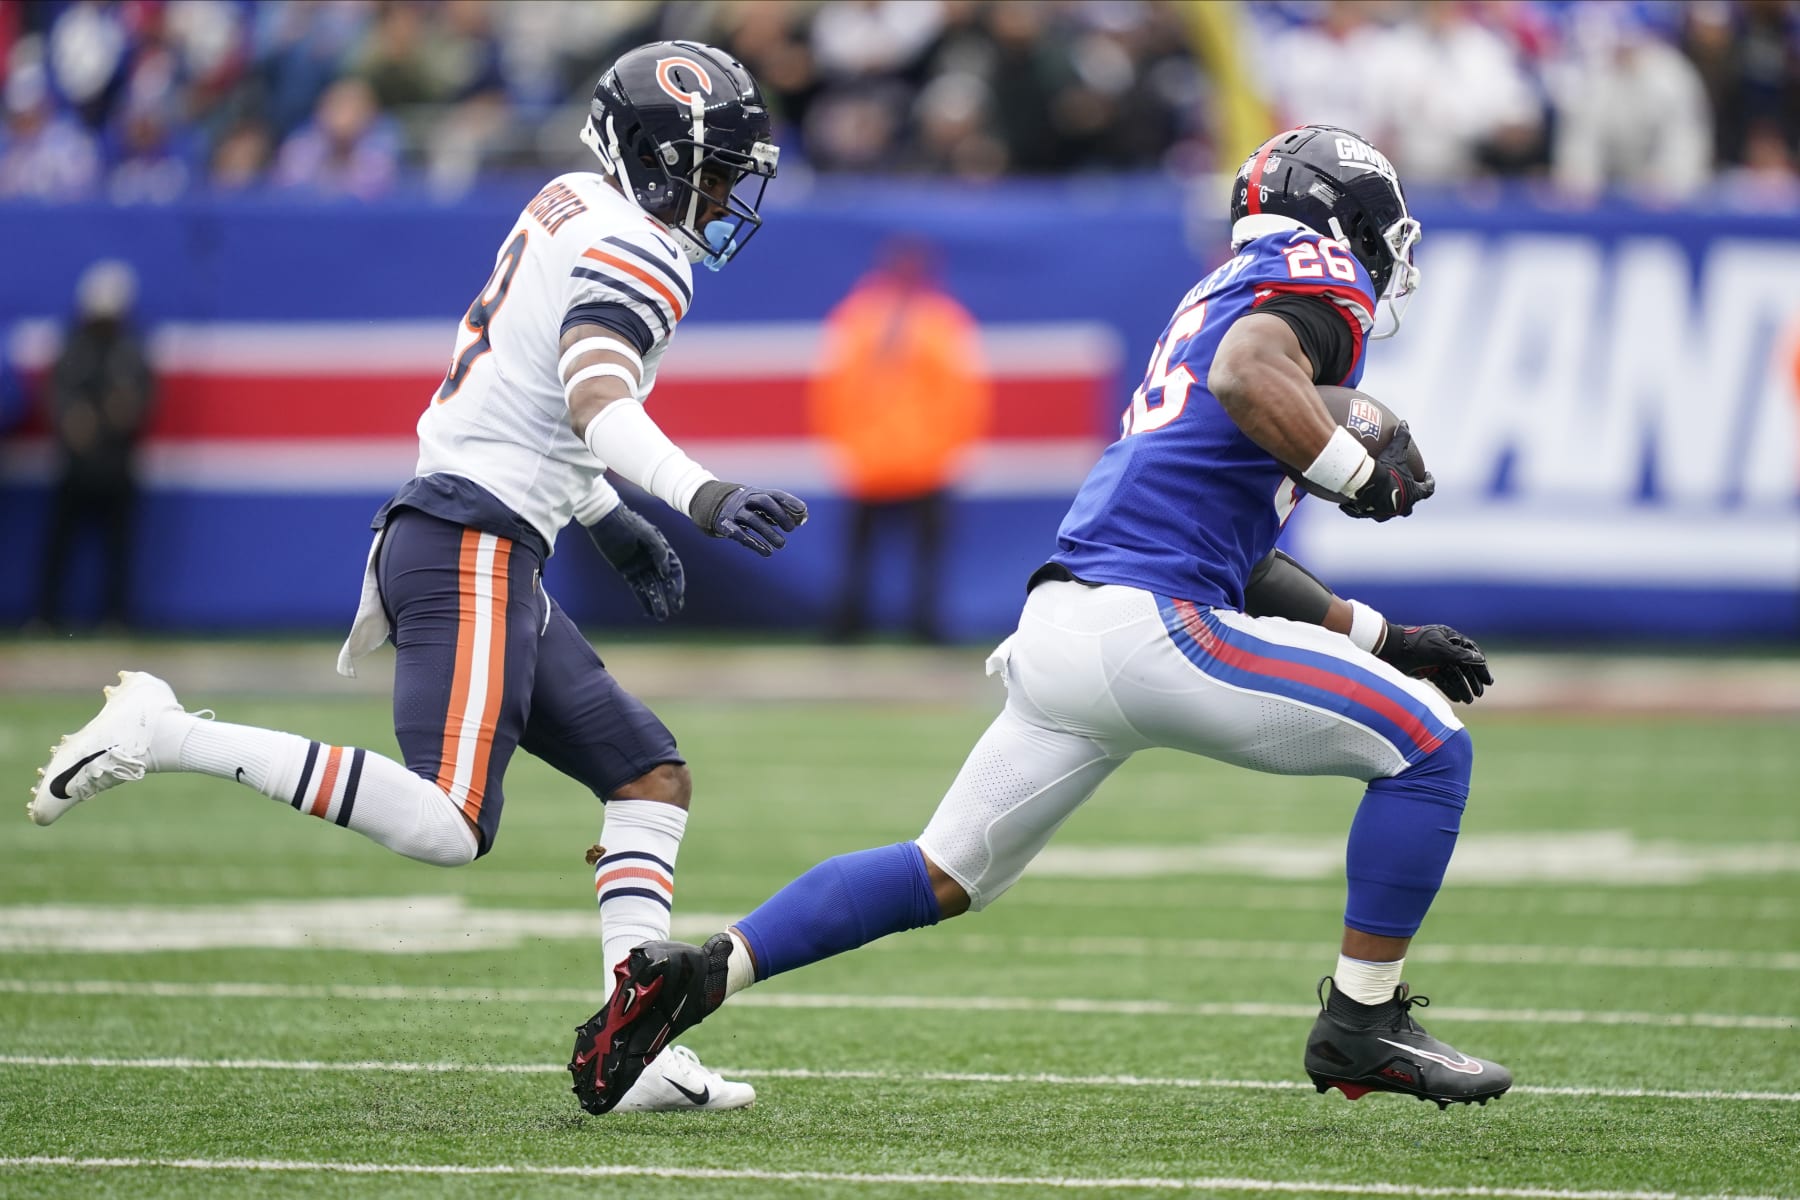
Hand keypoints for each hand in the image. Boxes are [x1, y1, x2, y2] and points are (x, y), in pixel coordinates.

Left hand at [585, 505, 684, 620]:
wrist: (605, 520)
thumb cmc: (627, 523)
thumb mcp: (647, 535)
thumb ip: (659, 552)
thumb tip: (666, 573)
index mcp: (661, 548)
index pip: (674, 569)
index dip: (677, 583)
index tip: (678, 596)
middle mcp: (653, 559)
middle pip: (664, 581)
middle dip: (670, 596)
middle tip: (675, 609)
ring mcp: (640, 566)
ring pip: (651, 587)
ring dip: (657, 601)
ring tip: (662, 616)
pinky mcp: (627, 571)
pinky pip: (637, 588)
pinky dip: (644, 599)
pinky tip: (649, 611)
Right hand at [689, 480, 807, 556]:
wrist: (711, 505)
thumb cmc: (746, 507)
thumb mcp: (762, 506)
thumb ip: (782, 511)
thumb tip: (803, 519)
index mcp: (756, 492)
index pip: (775, 494)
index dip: (789, 501)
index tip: (803, 511)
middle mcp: (745, 499)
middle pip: (763, 502)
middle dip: (779, 514)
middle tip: (791, 529)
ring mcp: (734, 512)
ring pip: (753, 520)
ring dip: (769, 533)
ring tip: (782, 545)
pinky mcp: (725, 525)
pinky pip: (740, 534)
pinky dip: (754, 543)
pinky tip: (767, 552)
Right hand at [1340, 422, 1433, 520]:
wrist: (1366, 487)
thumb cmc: (1387, 471)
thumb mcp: (1396, 452)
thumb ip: (1402, 438)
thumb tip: (1404, 424)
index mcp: (1413, 494)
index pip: (1427, 490)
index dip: (1429, 482)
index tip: (1428, 476)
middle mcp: (1402, 507)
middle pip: (1409, 507)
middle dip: (1408, 500)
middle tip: (1404, 491)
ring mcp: (1386, 513)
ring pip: (1388, 512)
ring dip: (1385, 506)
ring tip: (1379, 498)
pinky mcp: (1369, 515)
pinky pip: (1366, 513)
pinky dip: (1363, 508)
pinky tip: (1356, 504)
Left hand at [1378, 623, 1492, 703]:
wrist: (1390, 650)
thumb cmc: (1415, 646)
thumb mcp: (1440, 650)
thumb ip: (1460, 655)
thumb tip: (1480, 659)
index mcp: (1449, 638)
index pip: (1470, 653)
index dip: (1480, 667)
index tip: (1487, 681)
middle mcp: (1444, 648)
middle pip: (1463, 666)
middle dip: (1472, 680)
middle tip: (1480, 693)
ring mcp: (1435, 659)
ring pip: (1453, 675)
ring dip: (1462, 687)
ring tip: (1469, 700)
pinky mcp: (1426, 669)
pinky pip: (1442, 680)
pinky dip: (1450, 689)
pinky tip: (1458, 699)